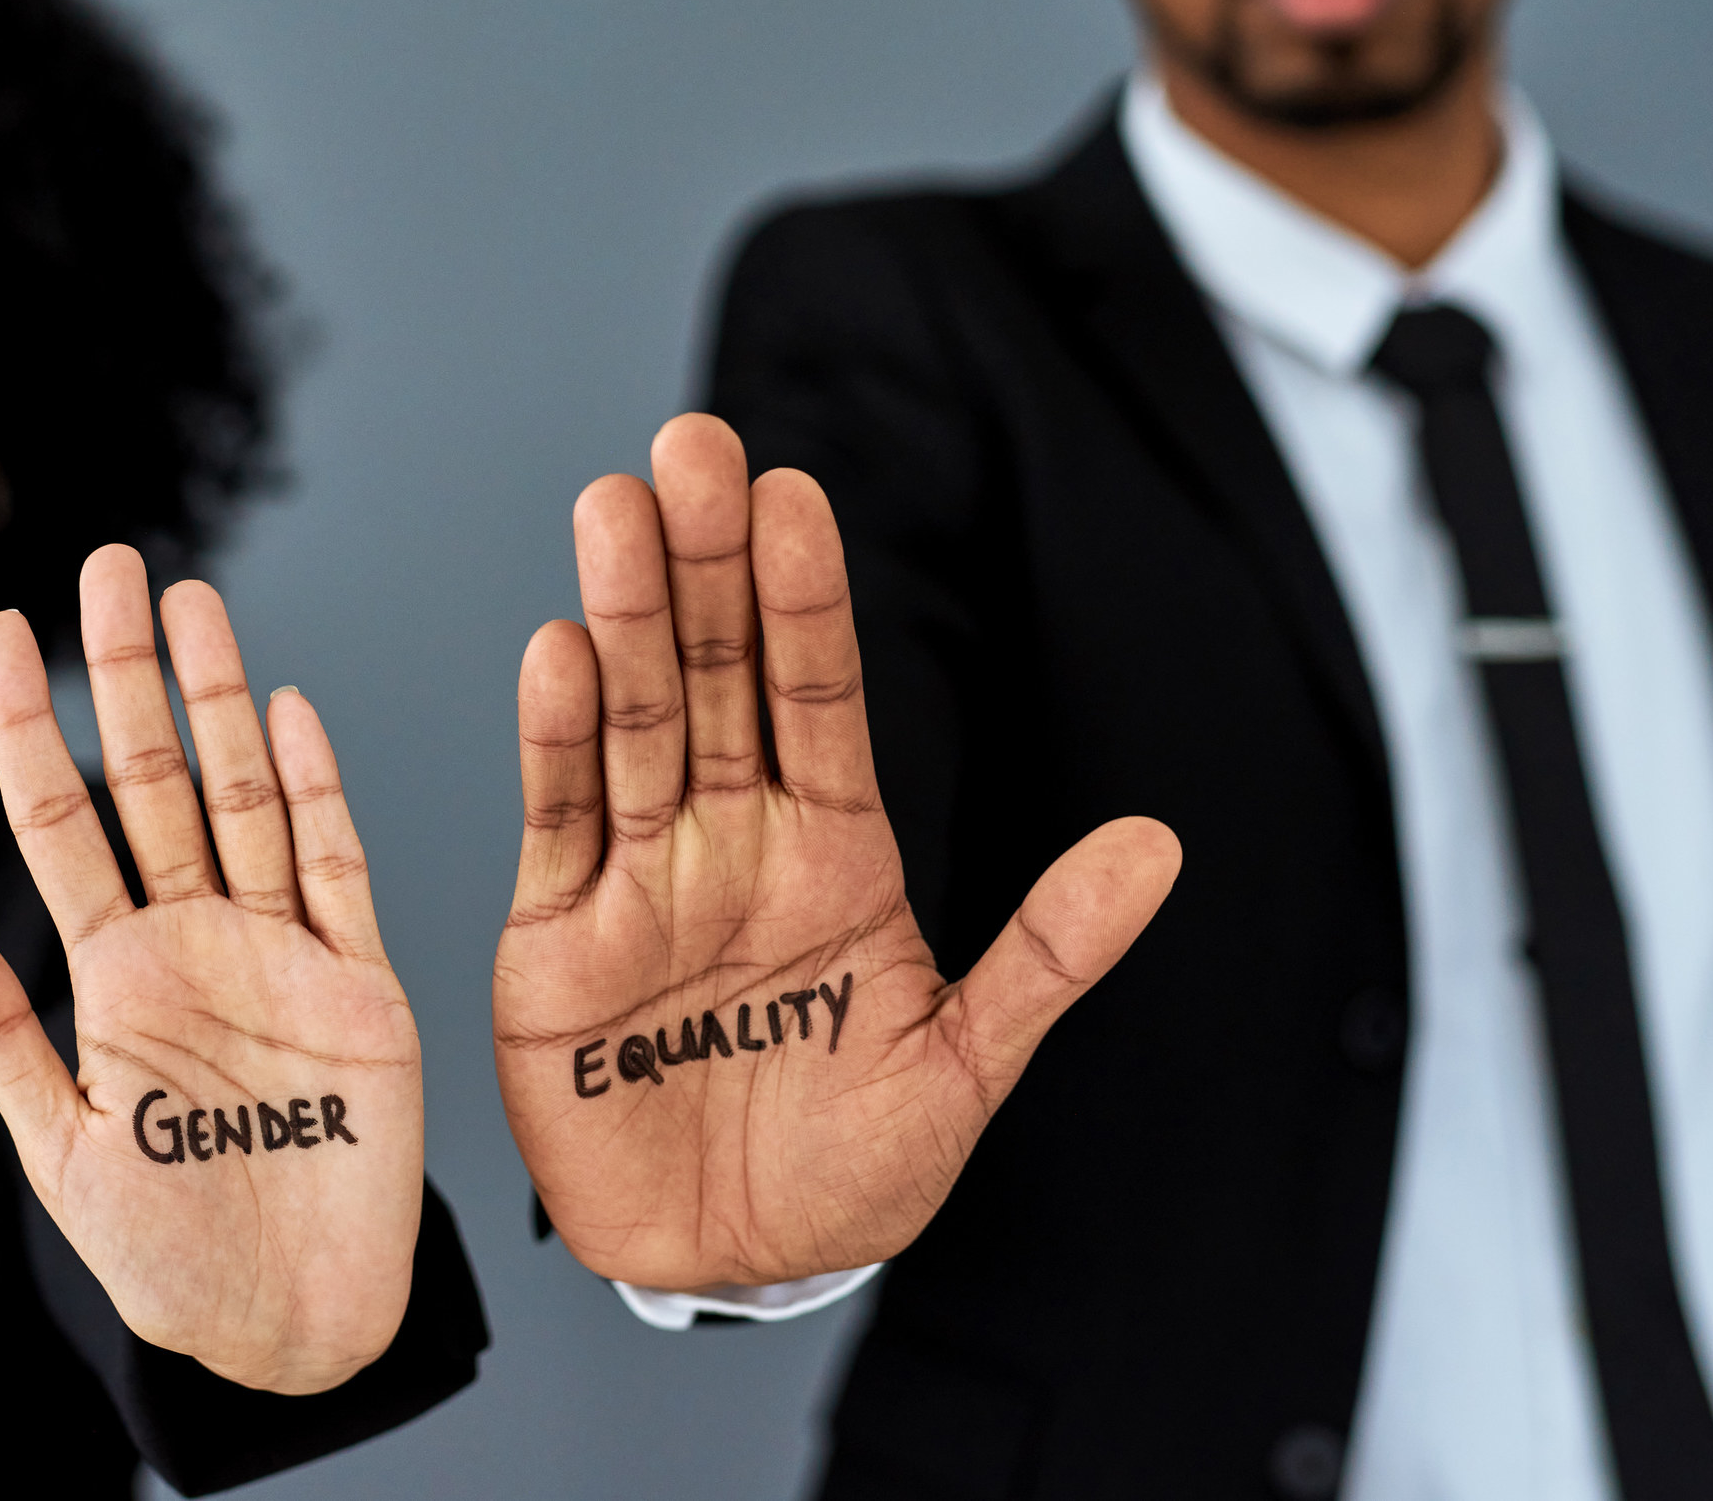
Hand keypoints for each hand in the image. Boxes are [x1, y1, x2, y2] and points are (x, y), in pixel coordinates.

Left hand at [0, 548, 423, 1394]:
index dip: (27, 730)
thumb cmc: (171, 1257)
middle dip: (129, 674)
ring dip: (222, 702)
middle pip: (155, 780)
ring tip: (194, 605)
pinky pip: (338, 868)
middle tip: (112, 567)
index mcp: (113, 974)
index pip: (60, 825)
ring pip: (247, 797)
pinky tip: (292, 716)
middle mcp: (193, 941)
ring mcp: (279, 951)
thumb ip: (0, 1038)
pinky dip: (319, 792)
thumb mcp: (61, 1155)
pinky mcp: (360, 983)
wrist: (296, 1327)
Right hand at [494, 415, 1179, 1290]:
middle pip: (718, 678)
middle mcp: (734, 842)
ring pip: (633, 725)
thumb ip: (1047, 953)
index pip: (821, 697)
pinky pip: (561, 824)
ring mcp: (643, 881)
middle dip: (706, 563)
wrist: (730, 1265)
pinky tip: (559, 654)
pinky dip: (555, 743)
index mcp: (837, 853)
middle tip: (691, 447)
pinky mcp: (559, 939)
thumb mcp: (968, 1069)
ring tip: (615, 514)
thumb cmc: (847, 1168)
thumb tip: (1157, 845)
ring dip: (624, 619)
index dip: (808, 597)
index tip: (796, 492)